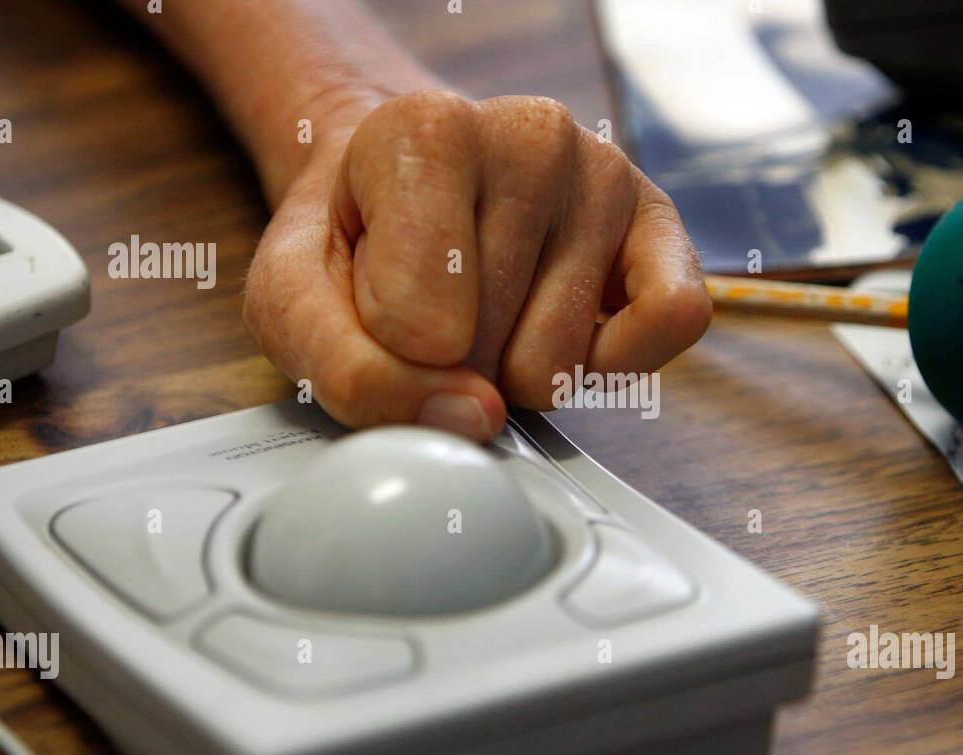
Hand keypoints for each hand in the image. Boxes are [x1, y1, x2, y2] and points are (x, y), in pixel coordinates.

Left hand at [243, 90, 710, 440]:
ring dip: (515, 368)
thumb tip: (472, 418)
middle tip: (436, 310)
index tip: (376, 302)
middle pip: (485, 351)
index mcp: (427, 128)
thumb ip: (346, 369)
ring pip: (559, 365)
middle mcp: (532, 134)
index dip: (386, 350)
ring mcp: (607, 174)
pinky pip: (671, 325)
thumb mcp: (291, 302)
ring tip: (493, 308)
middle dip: (452, 363)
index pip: (416, 322)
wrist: (405, 189)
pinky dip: (614, 366)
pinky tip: (571, 334)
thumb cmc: (354, 245)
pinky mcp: (665, 224)